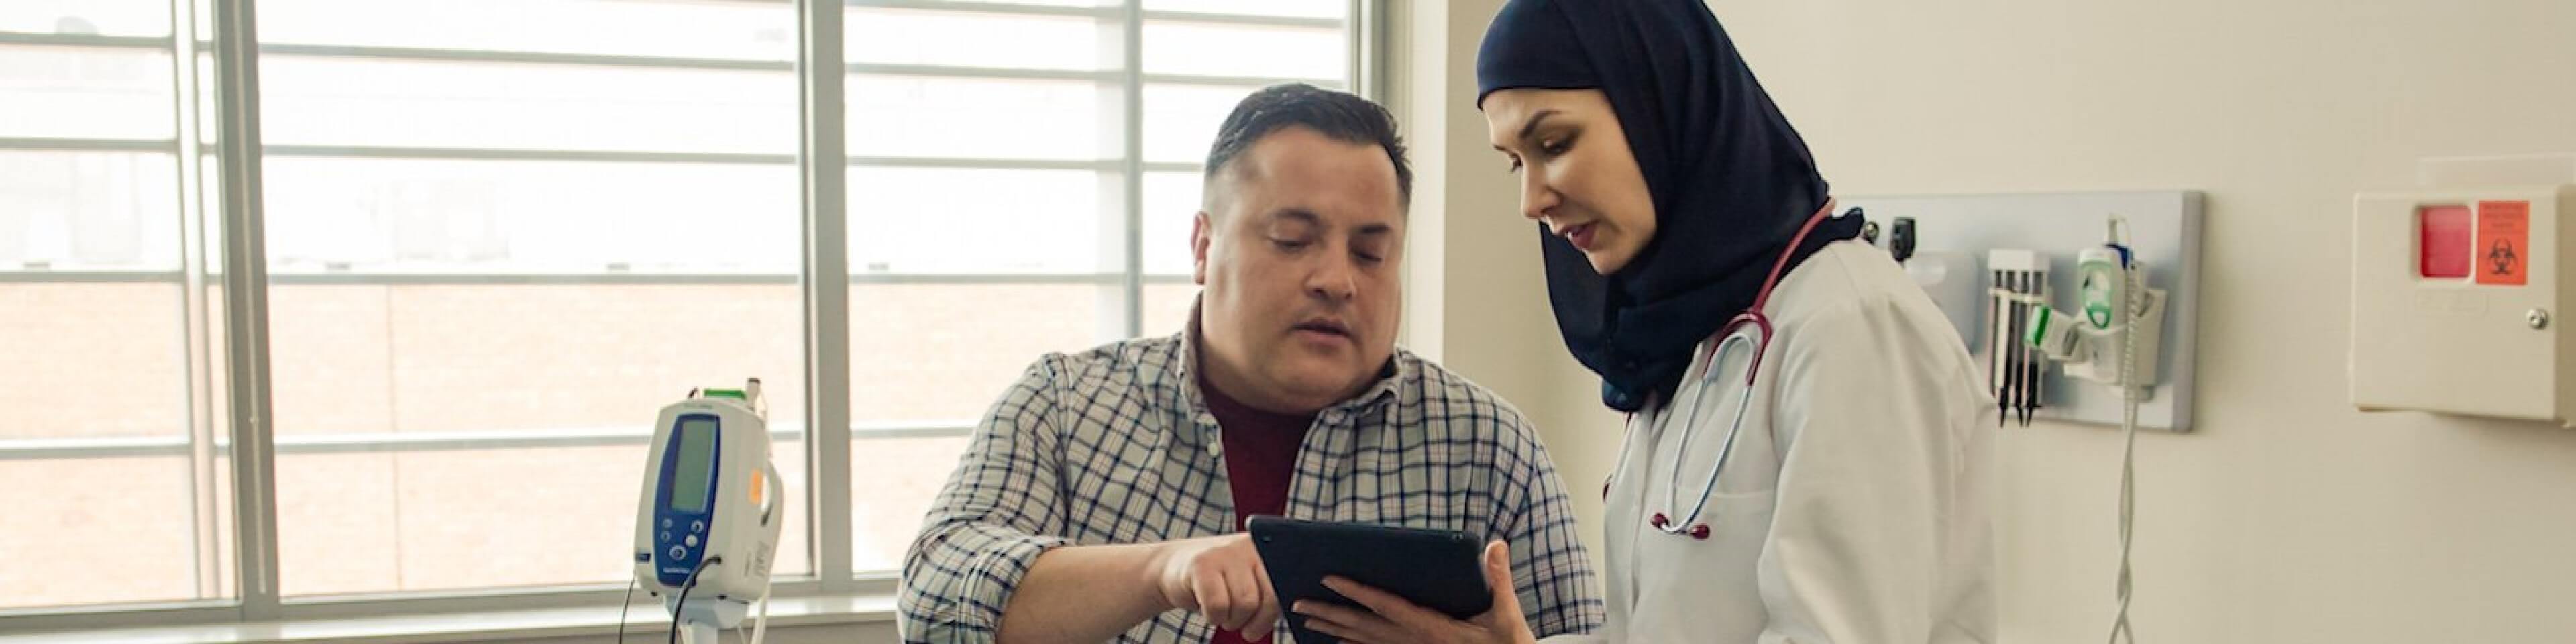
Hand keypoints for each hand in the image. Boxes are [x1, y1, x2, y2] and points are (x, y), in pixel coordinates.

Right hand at [1151, 534, 1279, 640]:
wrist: (1173, 569)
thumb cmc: (1220, 584)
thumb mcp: (1250, 582)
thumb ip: (1272, 592)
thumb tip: (1295, 609)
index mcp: (1269, 549)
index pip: (1288, 587)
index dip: (1273, 613)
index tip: (1257, 623)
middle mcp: (1251, 545)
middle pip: (1270, 598)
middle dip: (1255, 621)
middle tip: (1241, 623)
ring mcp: (1226, 552)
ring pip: (1245, 604)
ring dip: (1232, 620)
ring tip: (1223, 612)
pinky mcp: (1202, 564)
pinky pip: (1218, 607)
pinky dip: (1213, 617)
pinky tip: (1207, 607)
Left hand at [1291, 540, 1535, 643]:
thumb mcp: (1507, 615)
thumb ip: (1500, 580)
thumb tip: (1494, 545)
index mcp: (1431, 628)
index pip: (1385, 606)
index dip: (1356, 592)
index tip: (1328, 579)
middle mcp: (1414, 642)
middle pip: (1362, 627)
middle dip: (1328, 614)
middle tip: (1295, 604)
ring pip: (1363, 641)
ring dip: (1333, 629)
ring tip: (1305, 620)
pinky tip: (1336, 641)